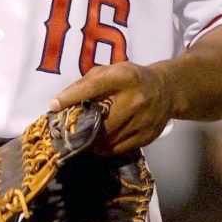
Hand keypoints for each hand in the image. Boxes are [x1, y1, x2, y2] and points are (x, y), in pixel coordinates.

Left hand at [48, 61, 173, 155]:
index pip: (93, 88)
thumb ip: (86, 82)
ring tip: (81, 140)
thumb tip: (61, 100)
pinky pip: (119, 149)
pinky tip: (98, 145)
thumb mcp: (111, 71)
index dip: (71, 97)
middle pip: (101, 121)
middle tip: (67, 132)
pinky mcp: (147, 136)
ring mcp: (143, 119)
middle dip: (81, 128)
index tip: (54, 105)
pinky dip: (105, 149)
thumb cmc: (131, 78)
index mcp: (123, 77)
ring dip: (91, 142)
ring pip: (109, 139)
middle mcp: (135, 99)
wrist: (167, 90)